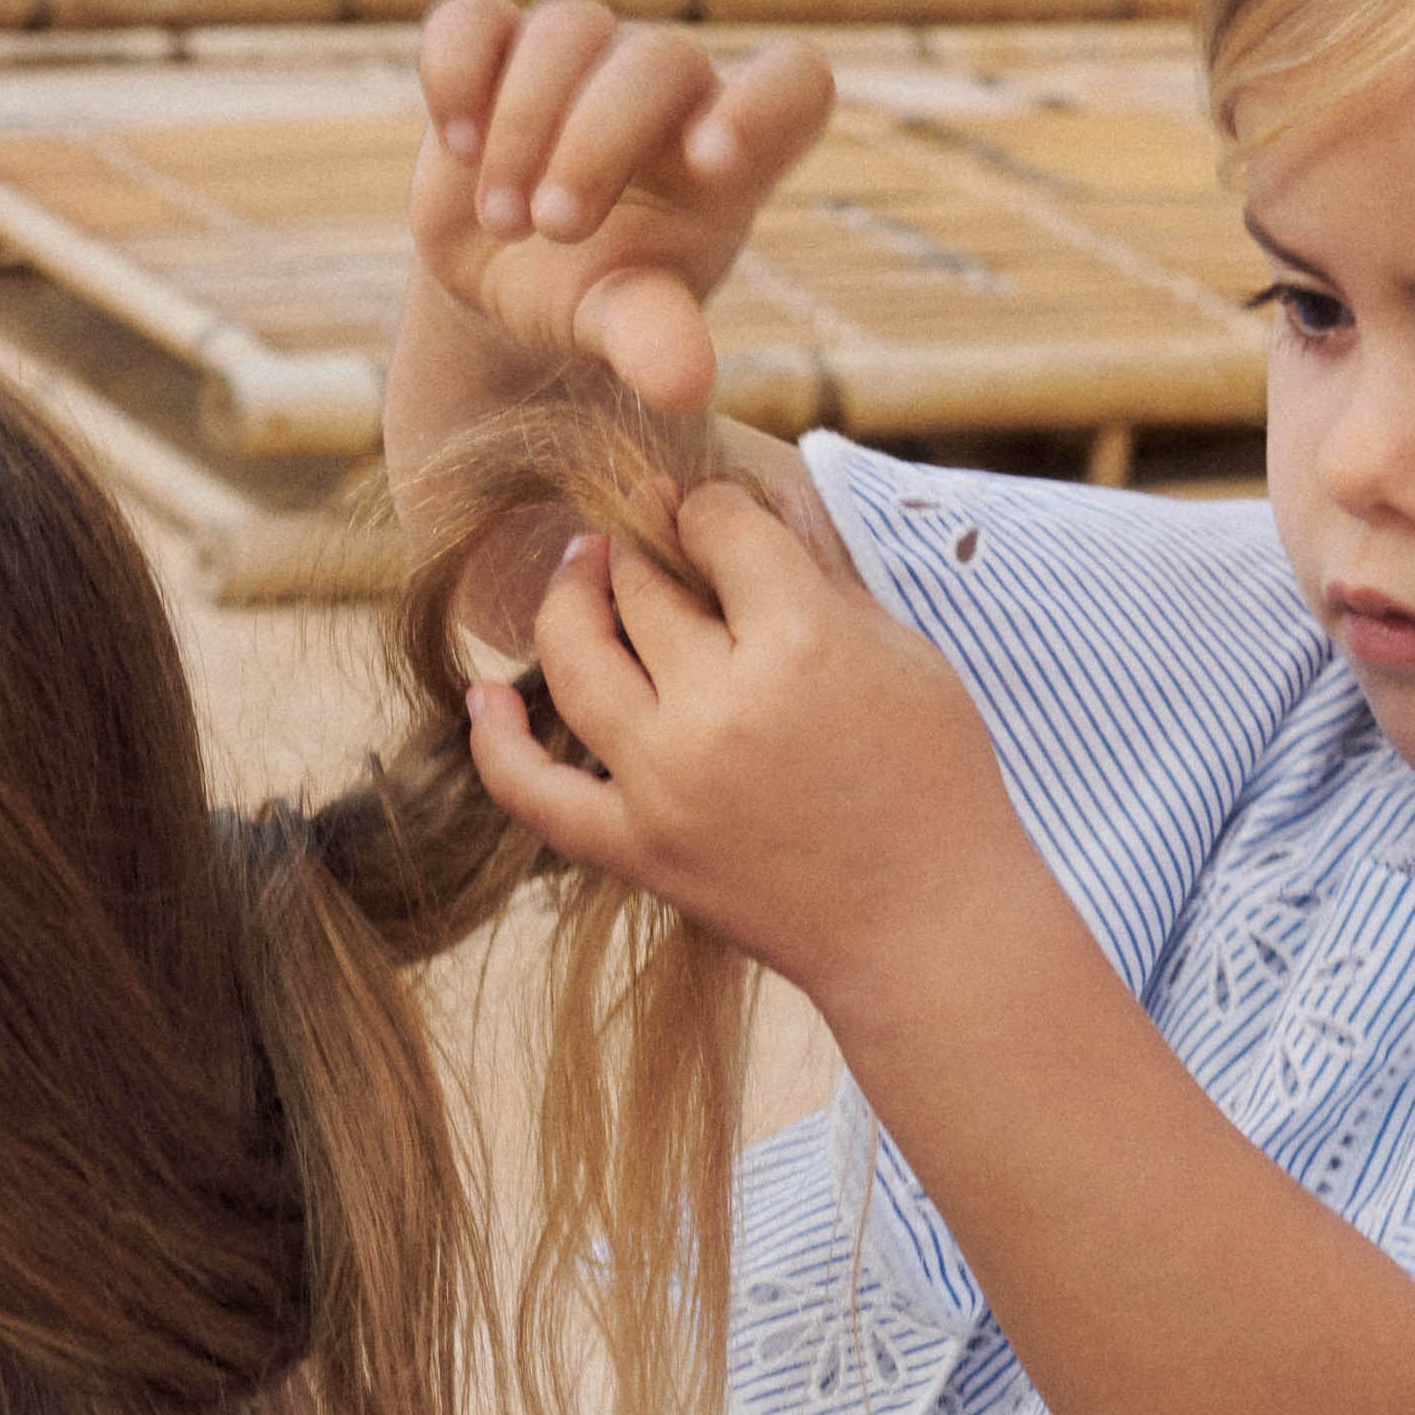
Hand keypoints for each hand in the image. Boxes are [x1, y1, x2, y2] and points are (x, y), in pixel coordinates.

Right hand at [408, 0, 835, 426]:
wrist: (509, 276)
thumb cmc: (595, 295)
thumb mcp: (626, 322)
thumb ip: (657, 339)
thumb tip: (684, 387)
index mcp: (730, 146)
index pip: (792, 83)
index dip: (763, 103)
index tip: (710, 160)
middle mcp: (666, 83)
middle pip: (657, 60)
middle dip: (596, 142)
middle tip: (555, 227)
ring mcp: (581, 55)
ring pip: (566, 30)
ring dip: (525, 126)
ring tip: (504, 220)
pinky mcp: (494, 51)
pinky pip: (472, 20)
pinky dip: (457, 70)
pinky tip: (456, 142)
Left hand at [464, 476, 1023, 1004]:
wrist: (917, 923)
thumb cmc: (930, 778)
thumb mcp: (901, 651)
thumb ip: (821, 571)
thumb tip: (760, 491)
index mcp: (799, 644)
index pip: (719, 528)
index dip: (708, 505)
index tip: (707, 508)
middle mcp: (716, 708)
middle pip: (642, 587)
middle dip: (639, 542)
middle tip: (636, 526)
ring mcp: (661, 782)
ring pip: (575, 660)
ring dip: (566, 598)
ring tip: (579, 568)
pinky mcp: (632, 847)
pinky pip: (532, 789)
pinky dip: (495, 742)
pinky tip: (484, 695)